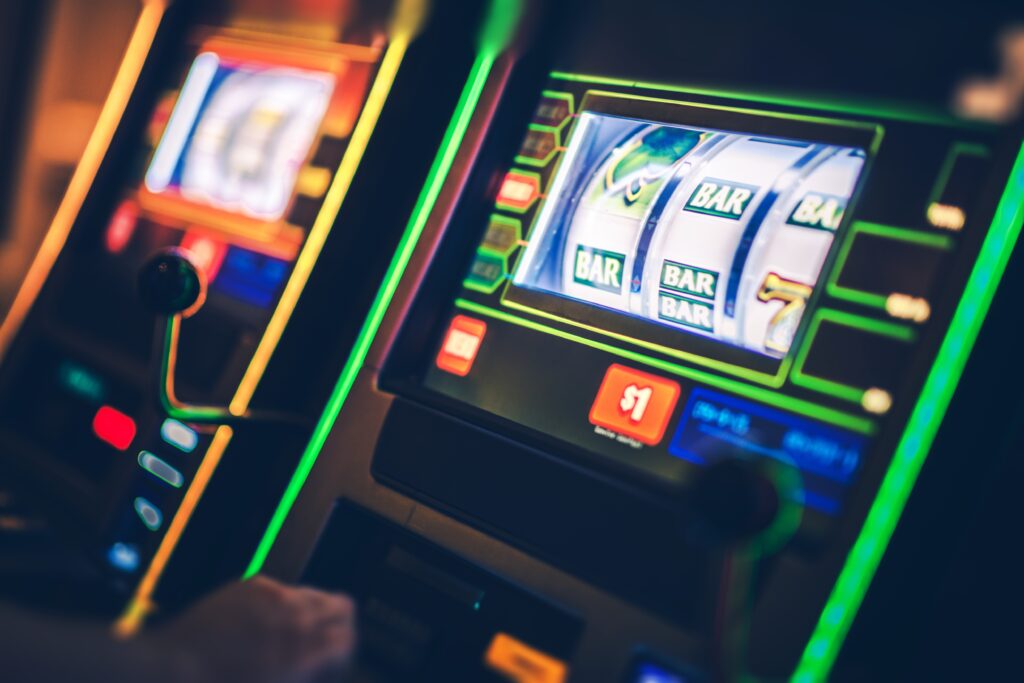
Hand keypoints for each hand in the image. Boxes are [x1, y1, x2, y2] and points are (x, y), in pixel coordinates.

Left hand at [155, 576, 355, 682]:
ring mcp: (274, 596)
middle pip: (342, 605)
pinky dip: (279, 604)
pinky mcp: (252, 585)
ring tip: (293, 629)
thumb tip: (317, 664)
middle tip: (324, 638)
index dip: (344, 650)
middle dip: (337, 623)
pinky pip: (280, 590)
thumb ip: (303, 673)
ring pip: (312, 594)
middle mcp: (294, 617)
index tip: (335, 657)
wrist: (174, 667)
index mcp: (303, 651)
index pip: (347, 638)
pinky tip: (262, 621)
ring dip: (310, 611)